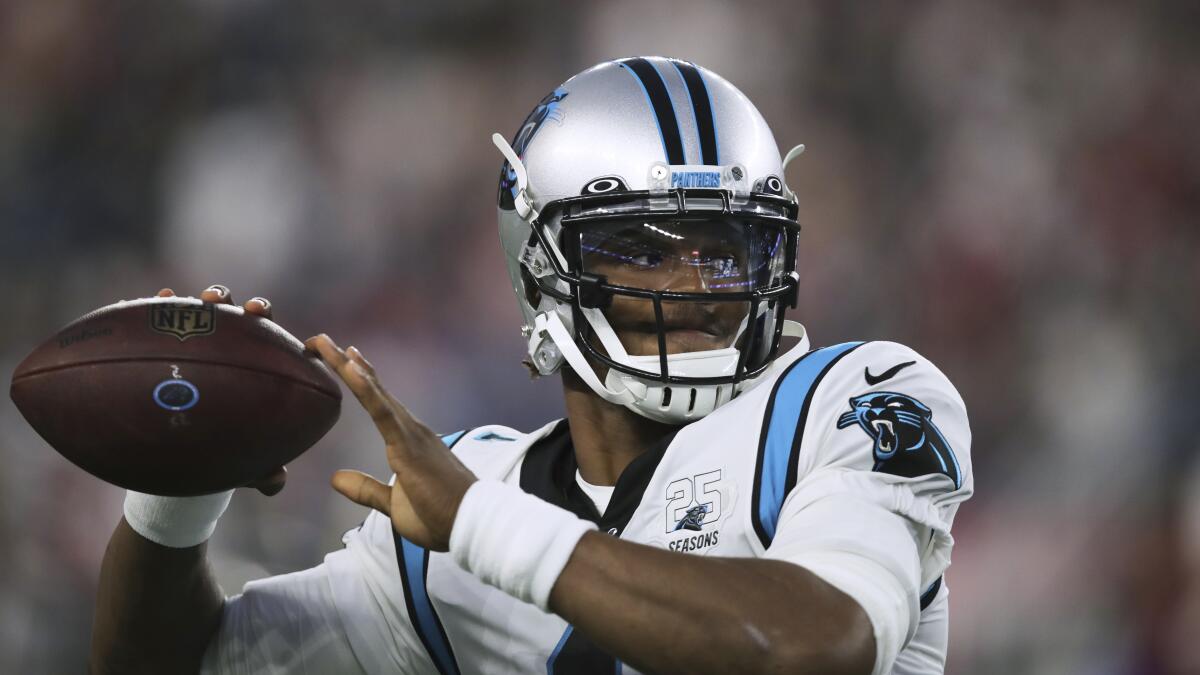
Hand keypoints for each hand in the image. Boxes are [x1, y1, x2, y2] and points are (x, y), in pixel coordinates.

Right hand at [155, 284, 287, 496]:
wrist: (179, 453)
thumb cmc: (223, 451)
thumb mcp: (242, 465)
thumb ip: (263, 471)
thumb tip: (275, 483)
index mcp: (261, 368)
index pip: (278, 344)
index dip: (291, 338)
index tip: (296, 338)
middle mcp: (233, 347)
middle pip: (244, 317)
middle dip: (246, 306)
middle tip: (246, 310)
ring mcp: (199, 341)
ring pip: (206, 311)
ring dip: (208, 300)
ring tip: (199, 301)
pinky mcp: (165, 342)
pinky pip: (160, 319)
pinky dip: (158, 307)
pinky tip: (154, 301)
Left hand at [305, 334, 476, 550]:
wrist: (472, 524)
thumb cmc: (440, 516)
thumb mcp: (393, 505)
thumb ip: (366, 489)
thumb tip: (336, 478)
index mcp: (407, 441)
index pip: (378, 402)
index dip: (358, 378)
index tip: (338, 356)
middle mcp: (410, 429)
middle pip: (372, 389)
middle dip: (344, 362)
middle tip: (317, 339)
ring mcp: (411, 433)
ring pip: (374, 393)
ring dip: (348, 367)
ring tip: (323, 343)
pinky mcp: (409, 445)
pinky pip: (382, 412)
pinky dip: (365, 388)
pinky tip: (350, 368)